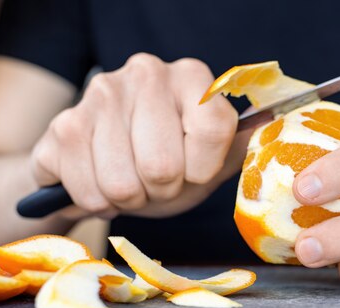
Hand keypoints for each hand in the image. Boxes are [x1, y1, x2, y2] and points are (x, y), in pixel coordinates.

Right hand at [31, 53, 247, 219]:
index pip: (213, 131)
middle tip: (158, 182)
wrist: (106, 166)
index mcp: (191, 77)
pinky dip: (98, 202)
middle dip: (162, 190)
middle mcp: (146, 73)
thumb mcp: (213, 156)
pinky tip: (100, 181)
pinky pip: (88, 192)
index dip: (203, 169)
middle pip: (162, 166)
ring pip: (122, 185)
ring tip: (131, 182)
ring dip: (130, 199)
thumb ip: (241, 145)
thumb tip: (277, 124)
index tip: (194, 171)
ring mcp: (100, 94)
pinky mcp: (62, 125)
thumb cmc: (169, 162)